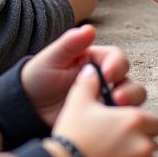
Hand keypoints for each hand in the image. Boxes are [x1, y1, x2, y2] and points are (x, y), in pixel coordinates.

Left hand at [21, 24, 146, 124]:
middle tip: (117, 99)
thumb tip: (90, 28)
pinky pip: (119, 121)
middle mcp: (104, 80)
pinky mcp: (101, 121)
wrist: (27, 109)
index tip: (108, 75)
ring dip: (129, 106)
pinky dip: (120, 122)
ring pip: (130, 101)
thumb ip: (70, 43)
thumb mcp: (52, 58)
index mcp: (95, 61)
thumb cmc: (39, 78)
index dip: (117, 65)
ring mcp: (104, 101)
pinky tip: (109, 128)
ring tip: (115, 113)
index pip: (117, 58)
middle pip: (128, 80)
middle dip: (129, 90)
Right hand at [49, 64, 157, 156]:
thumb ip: (88, 82)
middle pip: (152, 142)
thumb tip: (91, 69)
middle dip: (140, 143)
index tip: (127, 130)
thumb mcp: (78, 103)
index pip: (152, 122)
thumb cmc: (73, 137)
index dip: (141, 125)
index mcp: (134, 120)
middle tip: (120, 147)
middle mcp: (143, 143)